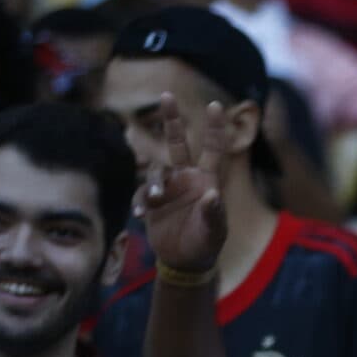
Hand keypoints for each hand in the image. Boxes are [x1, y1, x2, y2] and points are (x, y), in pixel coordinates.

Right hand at [138, 92, 229, 272]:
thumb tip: (212, 195)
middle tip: (166, 95)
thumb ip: (213, 214)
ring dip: (153, 183)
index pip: (213, 149)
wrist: (186, 261)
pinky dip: (140, 200)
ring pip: (156, 170)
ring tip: (154, 201)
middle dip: (171, 119)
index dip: (215, 128)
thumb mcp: (214, 232)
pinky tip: (141, 214)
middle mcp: (187, 178)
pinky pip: (142, 193)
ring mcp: (168, 188)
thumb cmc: (206, 244)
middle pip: (177, 143)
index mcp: (207, 180)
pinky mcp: (152, 201)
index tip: (215, 105)